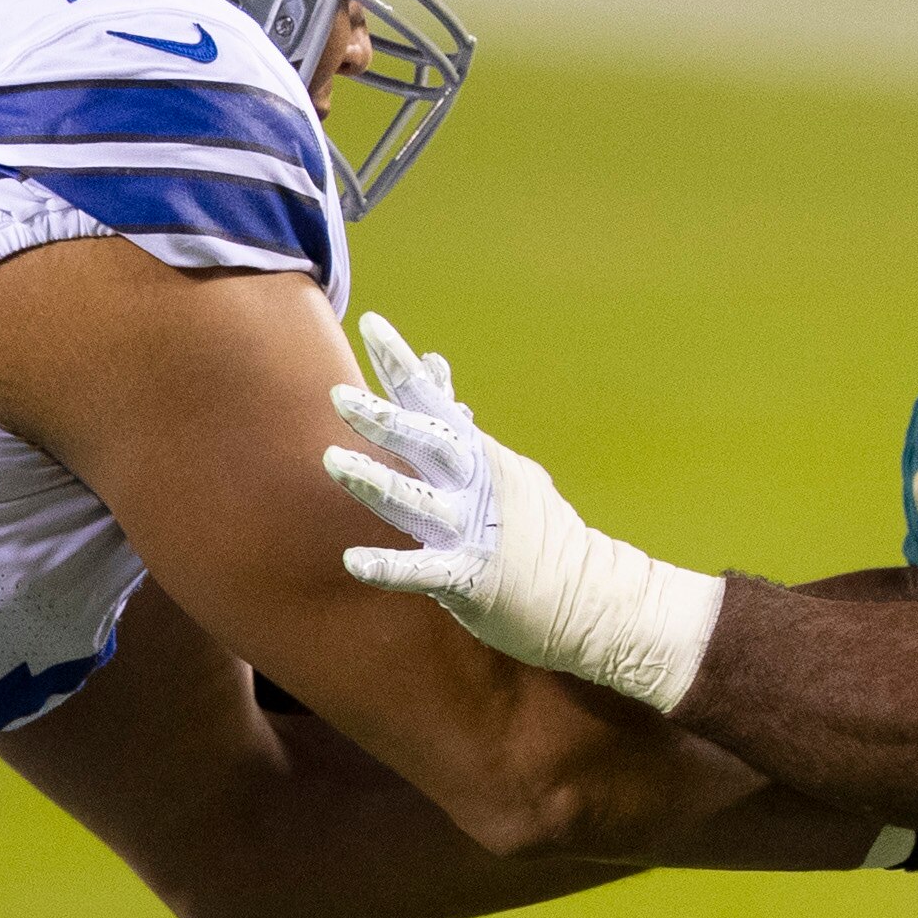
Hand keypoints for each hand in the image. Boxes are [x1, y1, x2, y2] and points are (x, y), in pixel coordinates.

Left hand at [324, 311, 725, 710]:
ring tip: (334, 462)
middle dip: (385, 419)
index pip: (432, 401)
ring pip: (417, 502)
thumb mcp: (500, 466)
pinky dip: (390, 567)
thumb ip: (458, 423)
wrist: (584, 595)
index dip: (399, 364)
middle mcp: (474, 488)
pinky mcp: (470, 579)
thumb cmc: (534, 530)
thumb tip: (433, 368)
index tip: (371, 322)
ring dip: (376, 483)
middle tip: (341, 396)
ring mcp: (472, 533)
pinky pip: (424, 572)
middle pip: (427, 444)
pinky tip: (353, 562)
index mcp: (477, 457)